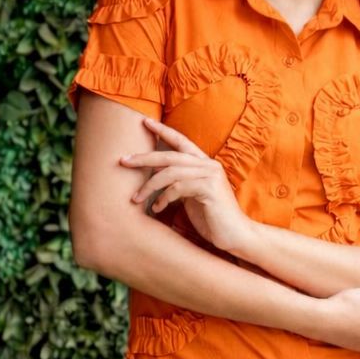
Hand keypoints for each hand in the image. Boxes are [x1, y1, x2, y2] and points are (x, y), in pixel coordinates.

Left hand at [120, 117, 254, 254]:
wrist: (236, 236)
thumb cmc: (212, 219)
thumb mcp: (192, 197)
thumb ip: (179, 184)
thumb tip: (155, 179)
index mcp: (205, 164)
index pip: (181, 141)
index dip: (163, 130)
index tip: (144, 122)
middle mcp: (209, 165)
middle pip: (170, 155)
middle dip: (144, 157)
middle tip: (123, 161)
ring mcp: (210, 175)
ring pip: (171, 172)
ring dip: (149, 185)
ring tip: (135, 198)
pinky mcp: (209, 189)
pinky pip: (178, 188)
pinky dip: (164, 198)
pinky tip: (157, 209)